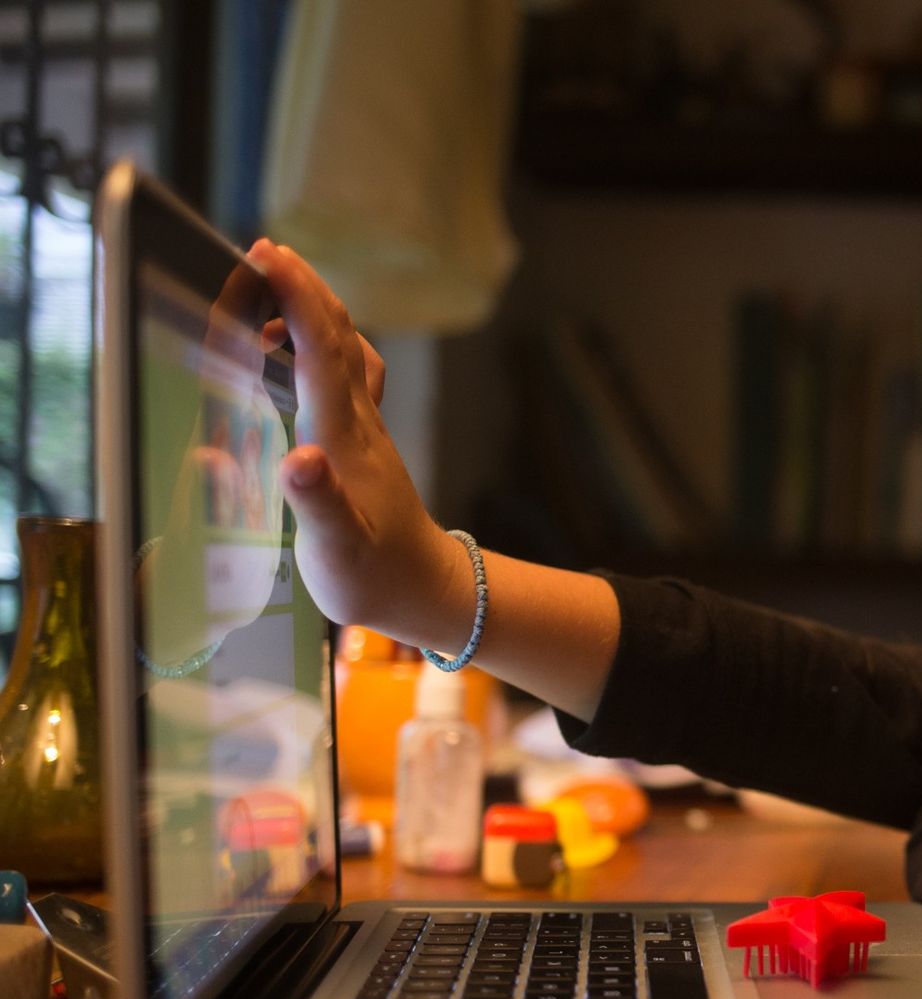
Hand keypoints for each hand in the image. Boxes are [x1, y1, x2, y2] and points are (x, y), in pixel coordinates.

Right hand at [251, 240, 468, 649]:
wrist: (424, 589)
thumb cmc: (373, 574)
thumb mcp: (336, 548)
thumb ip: (315, 502)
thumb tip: (296, 458)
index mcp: (342, 439)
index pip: (319, 353)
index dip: (295, 300)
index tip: (269, 255)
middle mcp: (358, 422)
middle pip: (335, 336)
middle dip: (302, 288)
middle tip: (263, 250)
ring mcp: (365, 428)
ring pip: (344, 350)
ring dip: (311, 312)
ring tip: (270, 291)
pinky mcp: (365, 440)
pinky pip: (345, 375)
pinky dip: (319, 347)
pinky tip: (297, 352)